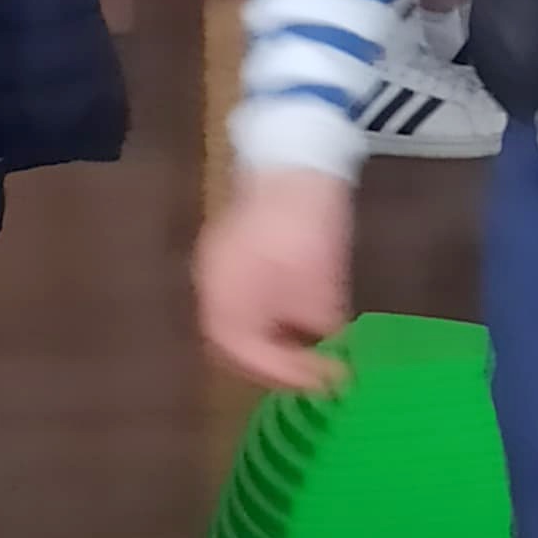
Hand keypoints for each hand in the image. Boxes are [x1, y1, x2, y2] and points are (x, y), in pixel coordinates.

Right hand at [196, 167, 355, 394]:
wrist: (296, 156)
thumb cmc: (306, 222)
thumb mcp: (321, 281)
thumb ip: (318, 323)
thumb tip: (327, 351)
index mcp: (223, 296)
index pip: (242, 351)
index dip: (283, 373)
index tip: (319, 381)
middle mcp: (211, 286)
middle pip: (233, 341)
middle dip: (273, 361)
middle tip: (314, 373)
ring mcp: (218, 266)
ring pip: (236, 320)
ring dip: (270, 339)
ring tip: (310, 350)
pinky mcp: (231, 252)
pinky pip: (242, 297)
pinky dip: (268, 314)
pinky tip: (298, 317)